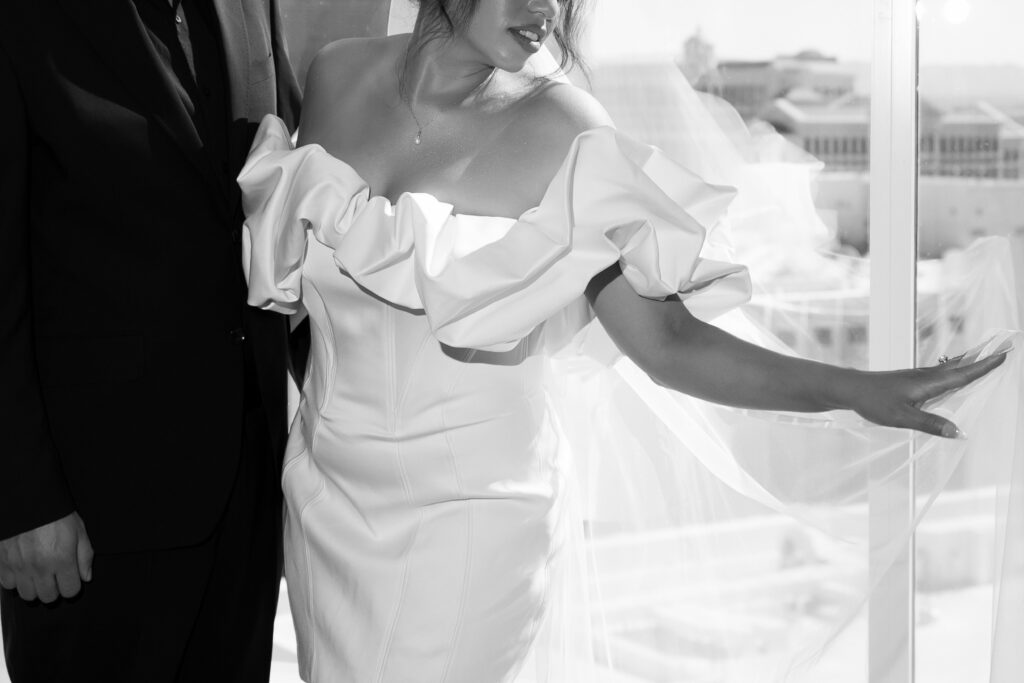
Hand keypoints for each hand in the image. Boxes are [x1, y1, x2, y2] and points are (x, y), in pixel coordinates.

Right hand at [0, 512, 93, 602]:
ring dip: (34, 587)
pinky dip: (14, 580)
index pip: (70, 591)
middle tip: (54, 576)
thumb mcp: (79, 530)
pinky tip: (22, 569)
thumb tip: (86, 577)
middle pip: (48, 597)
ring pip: (27, 595)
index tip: (70, 578)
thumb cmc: (55, 514)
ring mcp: (19, 566)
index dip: (72, 585)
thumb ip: (85, 556)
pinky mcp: (3, 562)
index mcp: (62, 559)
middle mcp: (40, 566)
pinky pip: (7, 584)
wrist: (28, 499)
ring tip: (38, 574)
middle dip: (54, 589)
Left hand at [843, 349, 1009, 437]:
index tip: (1003, 354)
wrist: (850, 388)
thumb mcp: (902, 418)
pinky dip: (954, 368)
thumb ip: (930, 424)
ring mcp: (918, 376)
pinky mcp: (911, 379)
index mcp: (928, 383)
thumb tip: (958, 432)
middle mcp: (926, 376)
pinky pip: (940, 372)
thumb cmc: (873, 402)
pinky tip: (953, 370)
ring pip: (950, 368)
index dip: (984, 366)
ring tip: (986, 356)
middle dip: (983, 358)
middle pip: (961, 367)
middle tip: (1005, 347)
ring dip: (970, 362)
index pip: (963, 375)